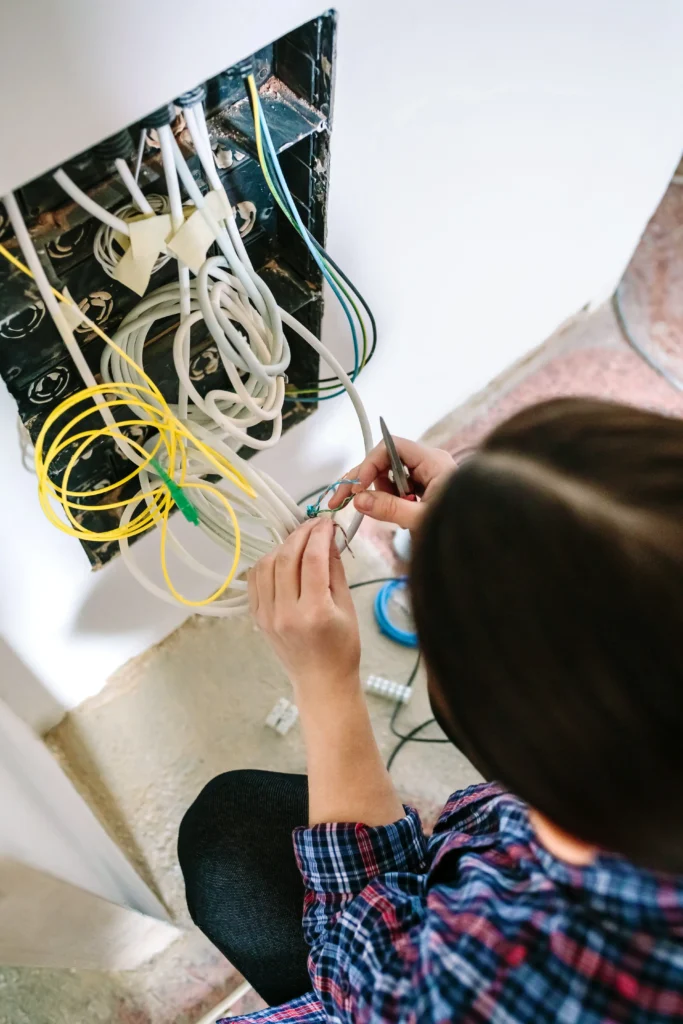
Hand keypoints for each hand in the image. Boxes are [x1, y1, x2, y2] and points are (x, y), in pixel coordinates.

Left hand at [248, 518, 360, 694]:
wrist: (321, 681)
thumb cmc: (342, 648)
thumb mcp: (348, 607)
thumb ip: (335, 570)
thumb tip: (329, 539)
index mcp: (314, 611)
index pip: (313, 559)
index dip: (320, 534)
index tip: (327, 522)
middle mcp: (286, 612)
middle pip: (287, 558)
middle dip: (301, 534)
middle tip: (314, 525)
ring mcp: (267, 615)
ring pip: (266, 565)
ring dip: (283, 546)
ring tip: (299, 541)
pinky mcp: (258, 618)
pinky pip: (255, 580)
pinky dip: (267, 563)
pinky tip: (281, 558)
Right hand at [329, 437, 454, 529]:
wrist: (488, 541)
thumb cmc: (466, 525)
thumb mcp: (422, 519)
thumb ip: (390, 509)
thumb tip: (360, 499)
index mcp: (433, 461)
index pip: (390, 447)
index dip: (368, 465)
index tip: (355, 487)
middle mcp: (430, 463)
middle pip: (386, 460)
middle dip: (365, 480)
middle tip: (343, 499)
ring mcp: (429, 475)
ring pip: (390, 476)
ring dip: (380, 493)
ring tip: (390, 513)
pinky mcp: (427, 489)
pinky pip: (400, 488)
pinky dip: (391, 500)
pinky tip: (398, 514)